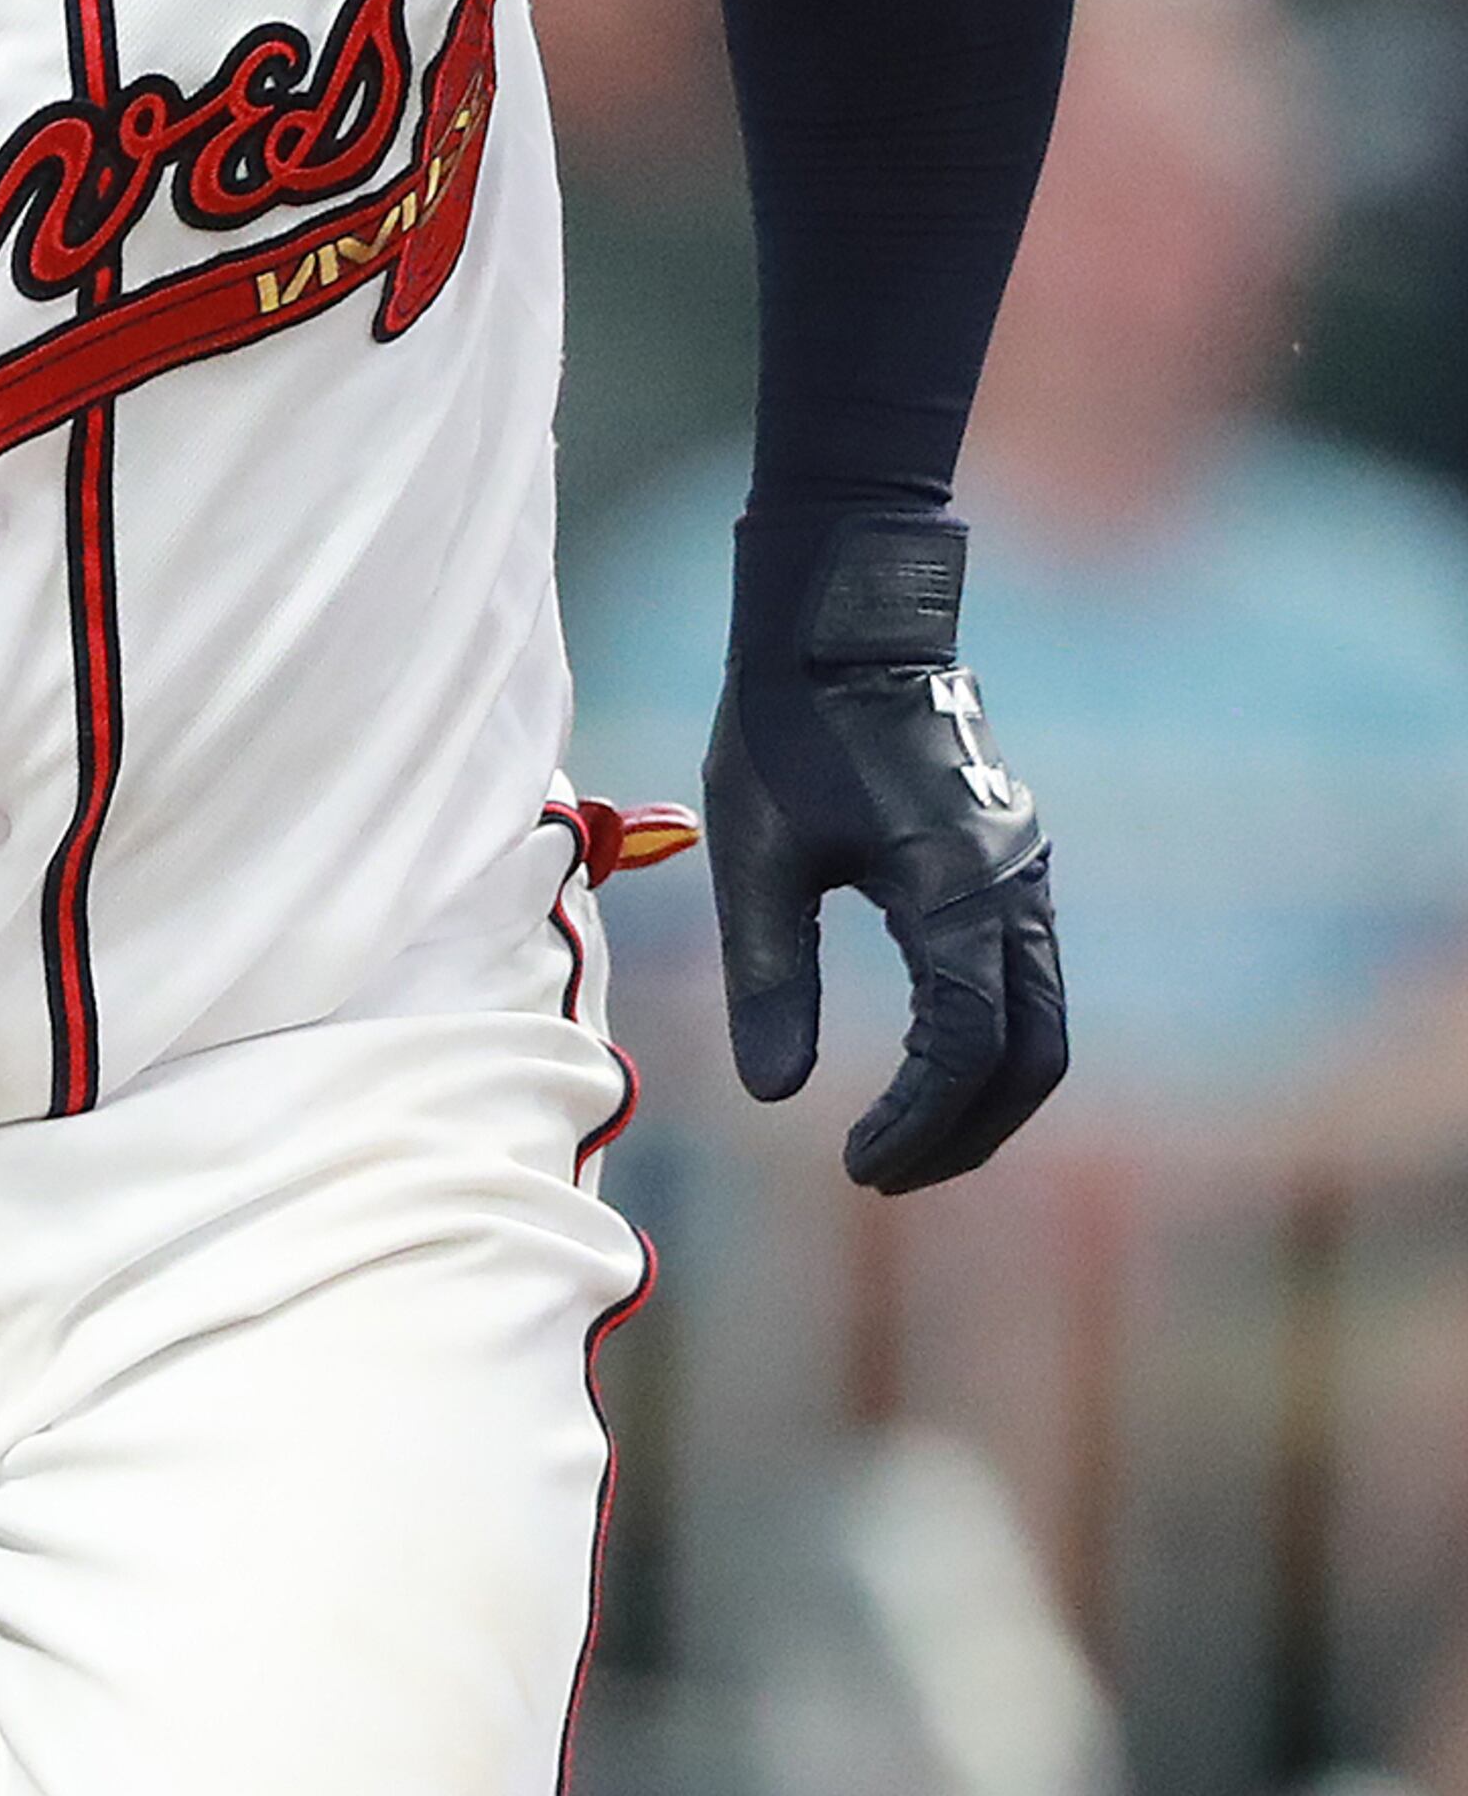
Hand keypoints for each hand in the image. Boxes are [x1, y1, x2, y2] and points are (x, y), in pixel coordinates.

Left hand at [702, 507, 1067, 1195]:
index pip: (967, 1047)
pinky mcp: (1010, 863)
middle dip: (966, 1131)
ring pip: (1041, 1022)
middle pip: (1033, 1055)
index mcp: (958, 887)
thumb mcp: (755, 856)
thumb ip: (769, 976)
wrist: (843, 621)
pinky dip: (988, 1042)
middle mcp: (1013, 885)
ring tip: (900, 1143)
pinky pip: (1025, 978)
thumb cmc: (786, 727)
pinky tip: (922, 1068)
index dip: (918, 1123)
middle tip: (882, 1174)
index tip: (853, 1166)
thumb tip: (775, 1095)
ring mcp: (1023, 873)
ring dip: (983, 1094)